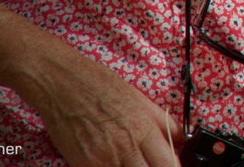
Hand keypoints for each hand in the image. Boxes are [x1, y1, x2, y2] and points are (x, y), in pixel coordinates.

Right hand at [30, 55, 182, 166]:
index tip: (173, 166)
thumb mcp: (139, 98)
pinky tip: (112, 161)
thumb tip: (180, 137)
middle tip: (150, 163)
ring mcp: (103, 159)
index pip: (168, 163)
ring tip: (130, 160)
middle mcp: (125, 148)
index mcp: (144, 130)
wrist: (62, 84)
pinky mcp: (82, 165)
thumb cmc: (100, 85)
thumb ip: (162, 122)